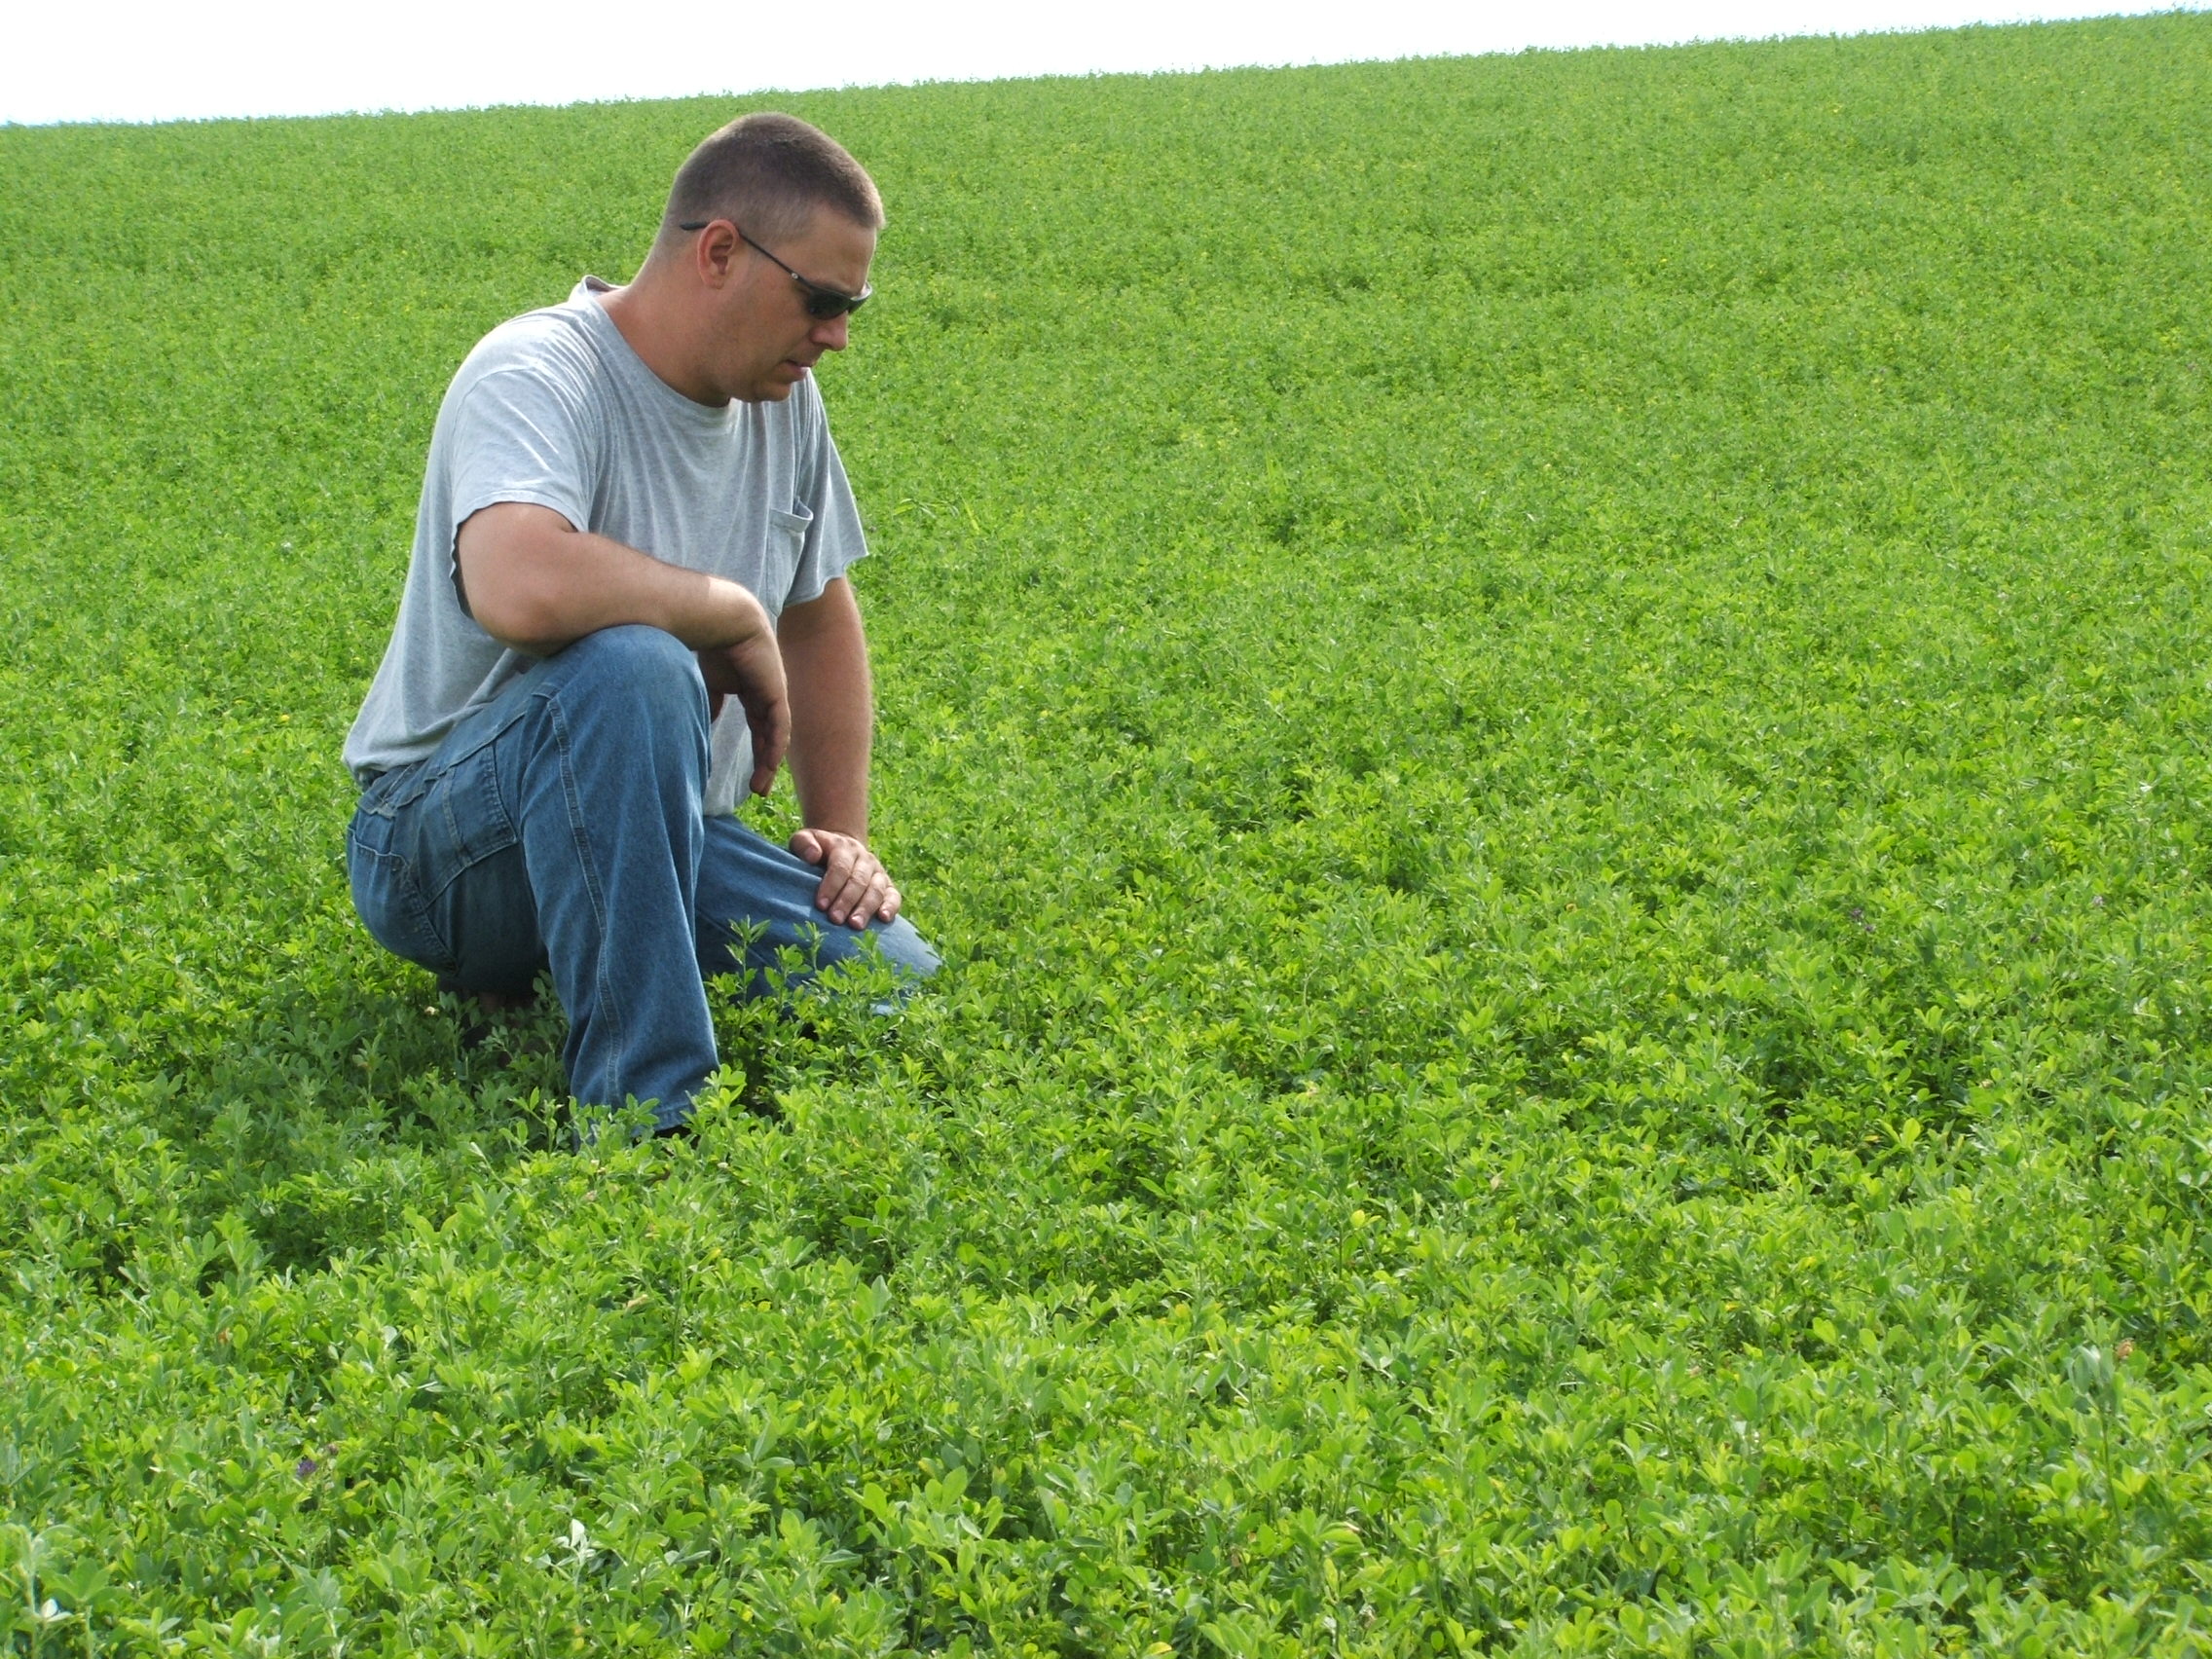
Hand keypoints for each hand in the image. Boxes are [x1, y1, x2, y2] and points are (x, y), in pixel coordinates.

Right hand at [697, 633, 789, 795]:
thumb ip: (712, 704)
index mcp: (752, 691)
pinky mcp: (776, 694)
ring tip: (759, 787)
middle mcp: (766, 695)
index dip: (754, 752)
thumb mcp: (710, 683)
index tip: (748, 776)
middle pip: (768, 737)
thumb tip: (705, 724)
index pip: (757, 728)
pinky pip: (779, 728)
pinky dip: (774, 748)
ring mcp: (774, 695)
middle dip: (763, 764)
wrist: (726, 621)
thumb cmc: (714, 645)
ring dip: (768, 763)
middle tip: (758, 789)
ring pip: (775, 737)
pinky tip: (768, 766)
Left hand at [789, 828, 901, 927]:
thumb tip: (812, 855)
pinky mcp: (888, 885)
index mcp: (844, 848)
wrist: (841, 849)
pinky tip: (883, 919)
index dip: (831, 886)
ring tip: (855, 925)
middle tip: (835, 919)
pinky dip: (891, 907)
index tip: (821, 905)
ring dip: (866, 908)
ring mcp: (878, 872)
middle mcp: (865, 859)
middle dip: (847, 901)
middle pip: (858, 880)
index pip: (840, 867)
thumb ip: (803, 843)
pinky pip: (893, 895)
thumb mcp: (804, 840)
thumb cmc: (817, 850)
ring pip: (876, 889)